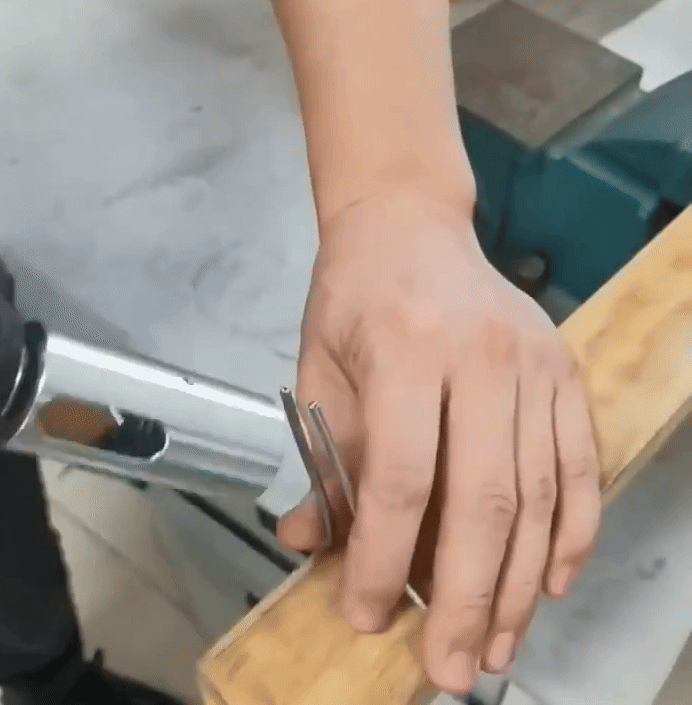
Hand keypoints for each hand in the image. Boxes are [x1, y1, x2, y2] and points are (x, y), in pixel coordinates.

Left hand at [277, 188, 600, 694]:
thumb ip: (322, 459)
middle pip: (483, 500)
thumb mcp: (319, 371)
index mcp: (408, 351)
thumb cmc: (355, 297)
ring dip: (518, 584)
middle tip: (449, 668)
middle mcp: (484, 358)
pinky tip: (549, 582)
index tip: (368, 615)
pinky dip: (571, 532)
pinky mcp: (565, 374)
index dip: (383, 560)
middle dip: (464, 598)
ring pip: (537, 496)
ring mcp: (536, 365)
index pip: (401, 479)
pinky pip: (578, 466)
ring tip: (496, 646)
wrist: (409, 226)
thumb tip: (309, 542)